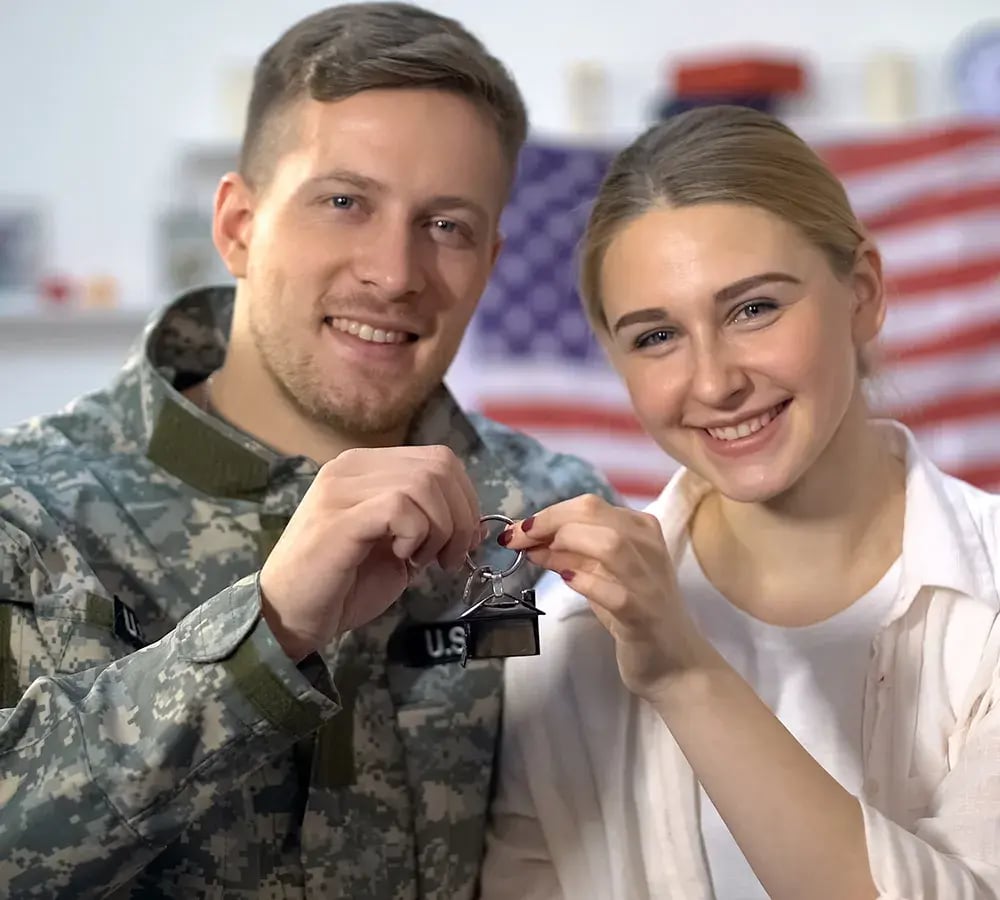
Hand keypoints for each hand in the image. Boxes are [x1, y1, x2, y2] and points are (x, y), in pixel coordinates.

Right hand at [259, 446, 480, 660]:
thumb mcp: (397, 544)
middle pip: (438, 466)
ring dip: (440, 529)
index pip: (439, 459)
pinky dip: (416, 535)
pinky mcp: (337, 518)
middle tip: (449, 558)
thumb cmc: (343, 585)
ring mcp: (340, 489)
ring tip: (423, 561)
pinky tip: (402, 558)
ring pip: (423, 484)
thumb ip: (427, 522)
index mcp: (366, 467)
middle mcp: (351, 467)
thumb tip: (471, 522)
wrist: (289, 618)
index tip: (464, 542)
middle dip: (460, 517)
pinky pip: (400, 506)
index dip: (465, 499)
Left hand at [501, 494, 709, 701]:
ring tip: (539, 557)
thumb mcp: (598, 573)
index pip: (588, 505)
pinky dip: (584, 581)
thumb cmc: (633, 611)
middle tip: (516, 541)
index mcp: (640, 528)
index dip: (546, 514)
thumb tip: (526, 538)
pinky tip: (566, 580)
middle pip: (593, 514)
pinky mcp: (644, 613)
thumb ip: (567, 553)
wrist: (673, 660)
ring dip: (564, 545)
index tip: (516, 531)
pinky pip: (612, 591)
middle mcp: (648, 546)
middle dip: (547, 523)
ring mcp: (648, 579)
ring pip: (608, 543)